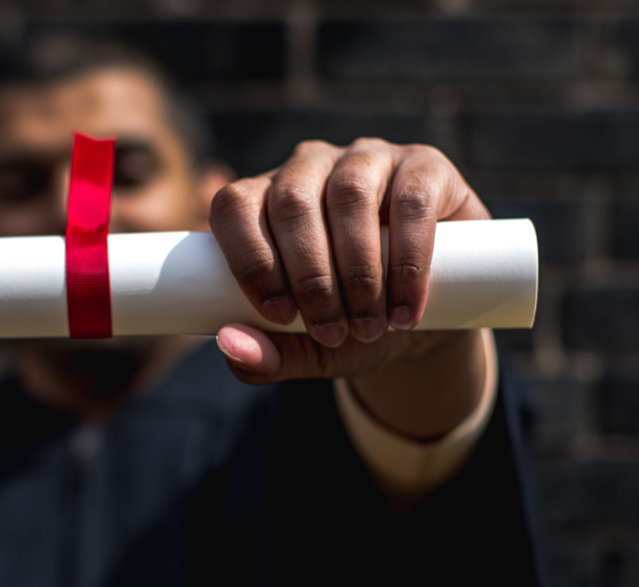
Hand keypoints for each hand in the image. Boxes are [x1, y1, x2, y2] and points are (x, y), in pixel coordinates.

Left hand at [210, 138, 490, 436]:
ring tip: (370, 326)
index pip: (235, 206)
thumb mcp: (303, 350)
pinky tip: (406, 307)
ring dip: (358, 270)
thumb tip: (231, 346)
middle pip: (291, 202)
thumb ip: (264, 358)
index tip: (280, 316)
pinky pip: (411, 199)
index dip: (249, 260)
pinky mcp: (424, 166)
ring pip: (349, 194)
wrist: (419, 323)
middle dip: (310, 278)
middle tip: (331, 333)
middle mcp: (309, 167)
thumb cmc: (347, 325)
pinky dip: (409, 259)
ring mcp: (366, 159)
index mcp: (264, 200)